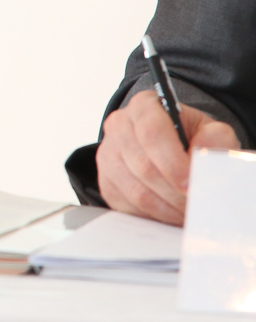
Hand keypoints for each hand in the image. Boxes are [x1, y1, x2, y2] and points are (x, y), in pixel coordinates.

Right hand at [97, 90, 238, 224]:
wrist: (173, 151)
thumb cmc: (192, 139)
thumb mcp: (211, 131)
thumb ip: (215, 139)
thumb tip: (203, 157)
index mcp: (144, 106)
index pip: (151, 132)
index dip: (171, 162)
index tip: (191, 184)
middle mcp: (119, 126)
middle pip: (143, 167)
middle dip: (175, 192)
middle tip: (198, 203)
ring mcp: (107, 155)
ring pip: (136, 191)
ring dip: (168, 207)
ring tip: (189, 211)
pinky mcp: (106, 182)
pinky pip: (129, 207)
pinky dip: (155, 216)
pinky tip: (172, 212)